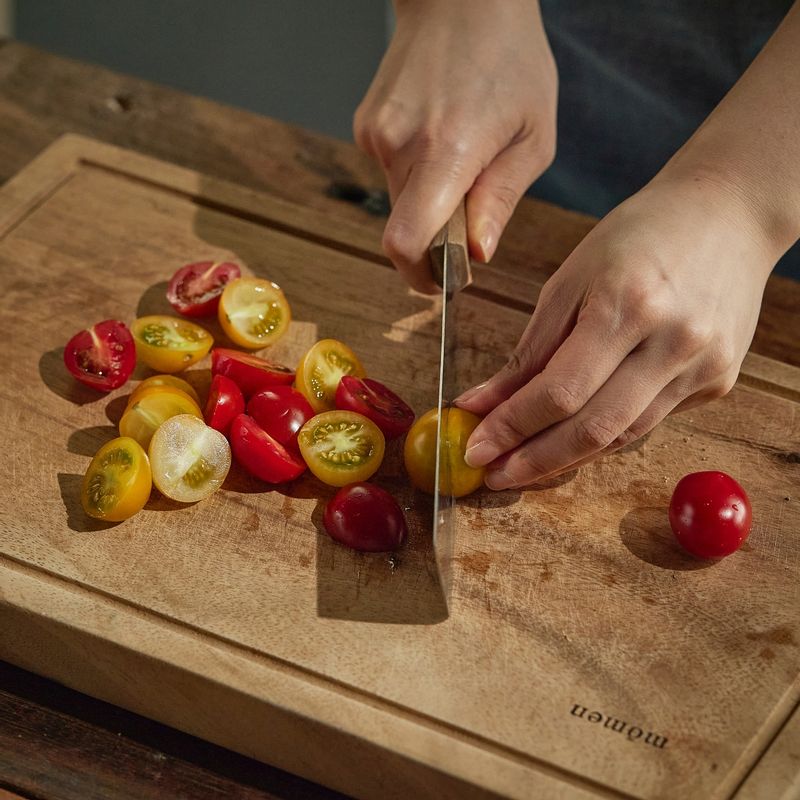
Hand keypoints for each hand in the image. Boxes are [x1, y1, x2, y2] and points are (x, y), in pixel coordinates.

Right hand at [354, 0, 556, 291]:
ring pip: (398, 201)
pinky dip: (415, 171)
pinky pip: (390, 172)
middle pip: (405, 228)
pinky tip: (437, 134)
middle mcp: (401, 144)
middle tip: (470, 209)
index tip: (441, 281)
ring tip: (459, 154)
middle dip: (435, 235)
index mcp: (448, 150)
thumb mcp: (533, 135)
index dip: (419, 274)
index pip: (406, 241)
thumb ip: (501, 200)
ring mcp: (377, 134)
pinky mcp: (366, 126)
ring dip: (428, 198)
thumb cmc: (510, 58)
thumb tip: (477, 252)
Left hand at [457, 171, 778, 488]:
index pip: (559, 391)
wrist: (727, 215)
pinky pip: (647, 423)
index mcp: (627, 305)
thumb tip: (481, 404)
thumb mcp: (569, 281)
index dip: (511, 428)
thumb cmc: (637, 237)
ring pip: (622, 436)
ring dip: (566, 457)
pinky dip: (604, 436)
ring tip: (522, 464)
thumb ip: (529, 352)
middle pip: (593, 429)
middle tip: (493, 476)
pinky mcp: (718, 382)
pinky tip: (571, 439)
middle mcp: (673, 342)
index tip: (473, 450)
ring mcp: (703, 366)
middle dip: (535, 462)